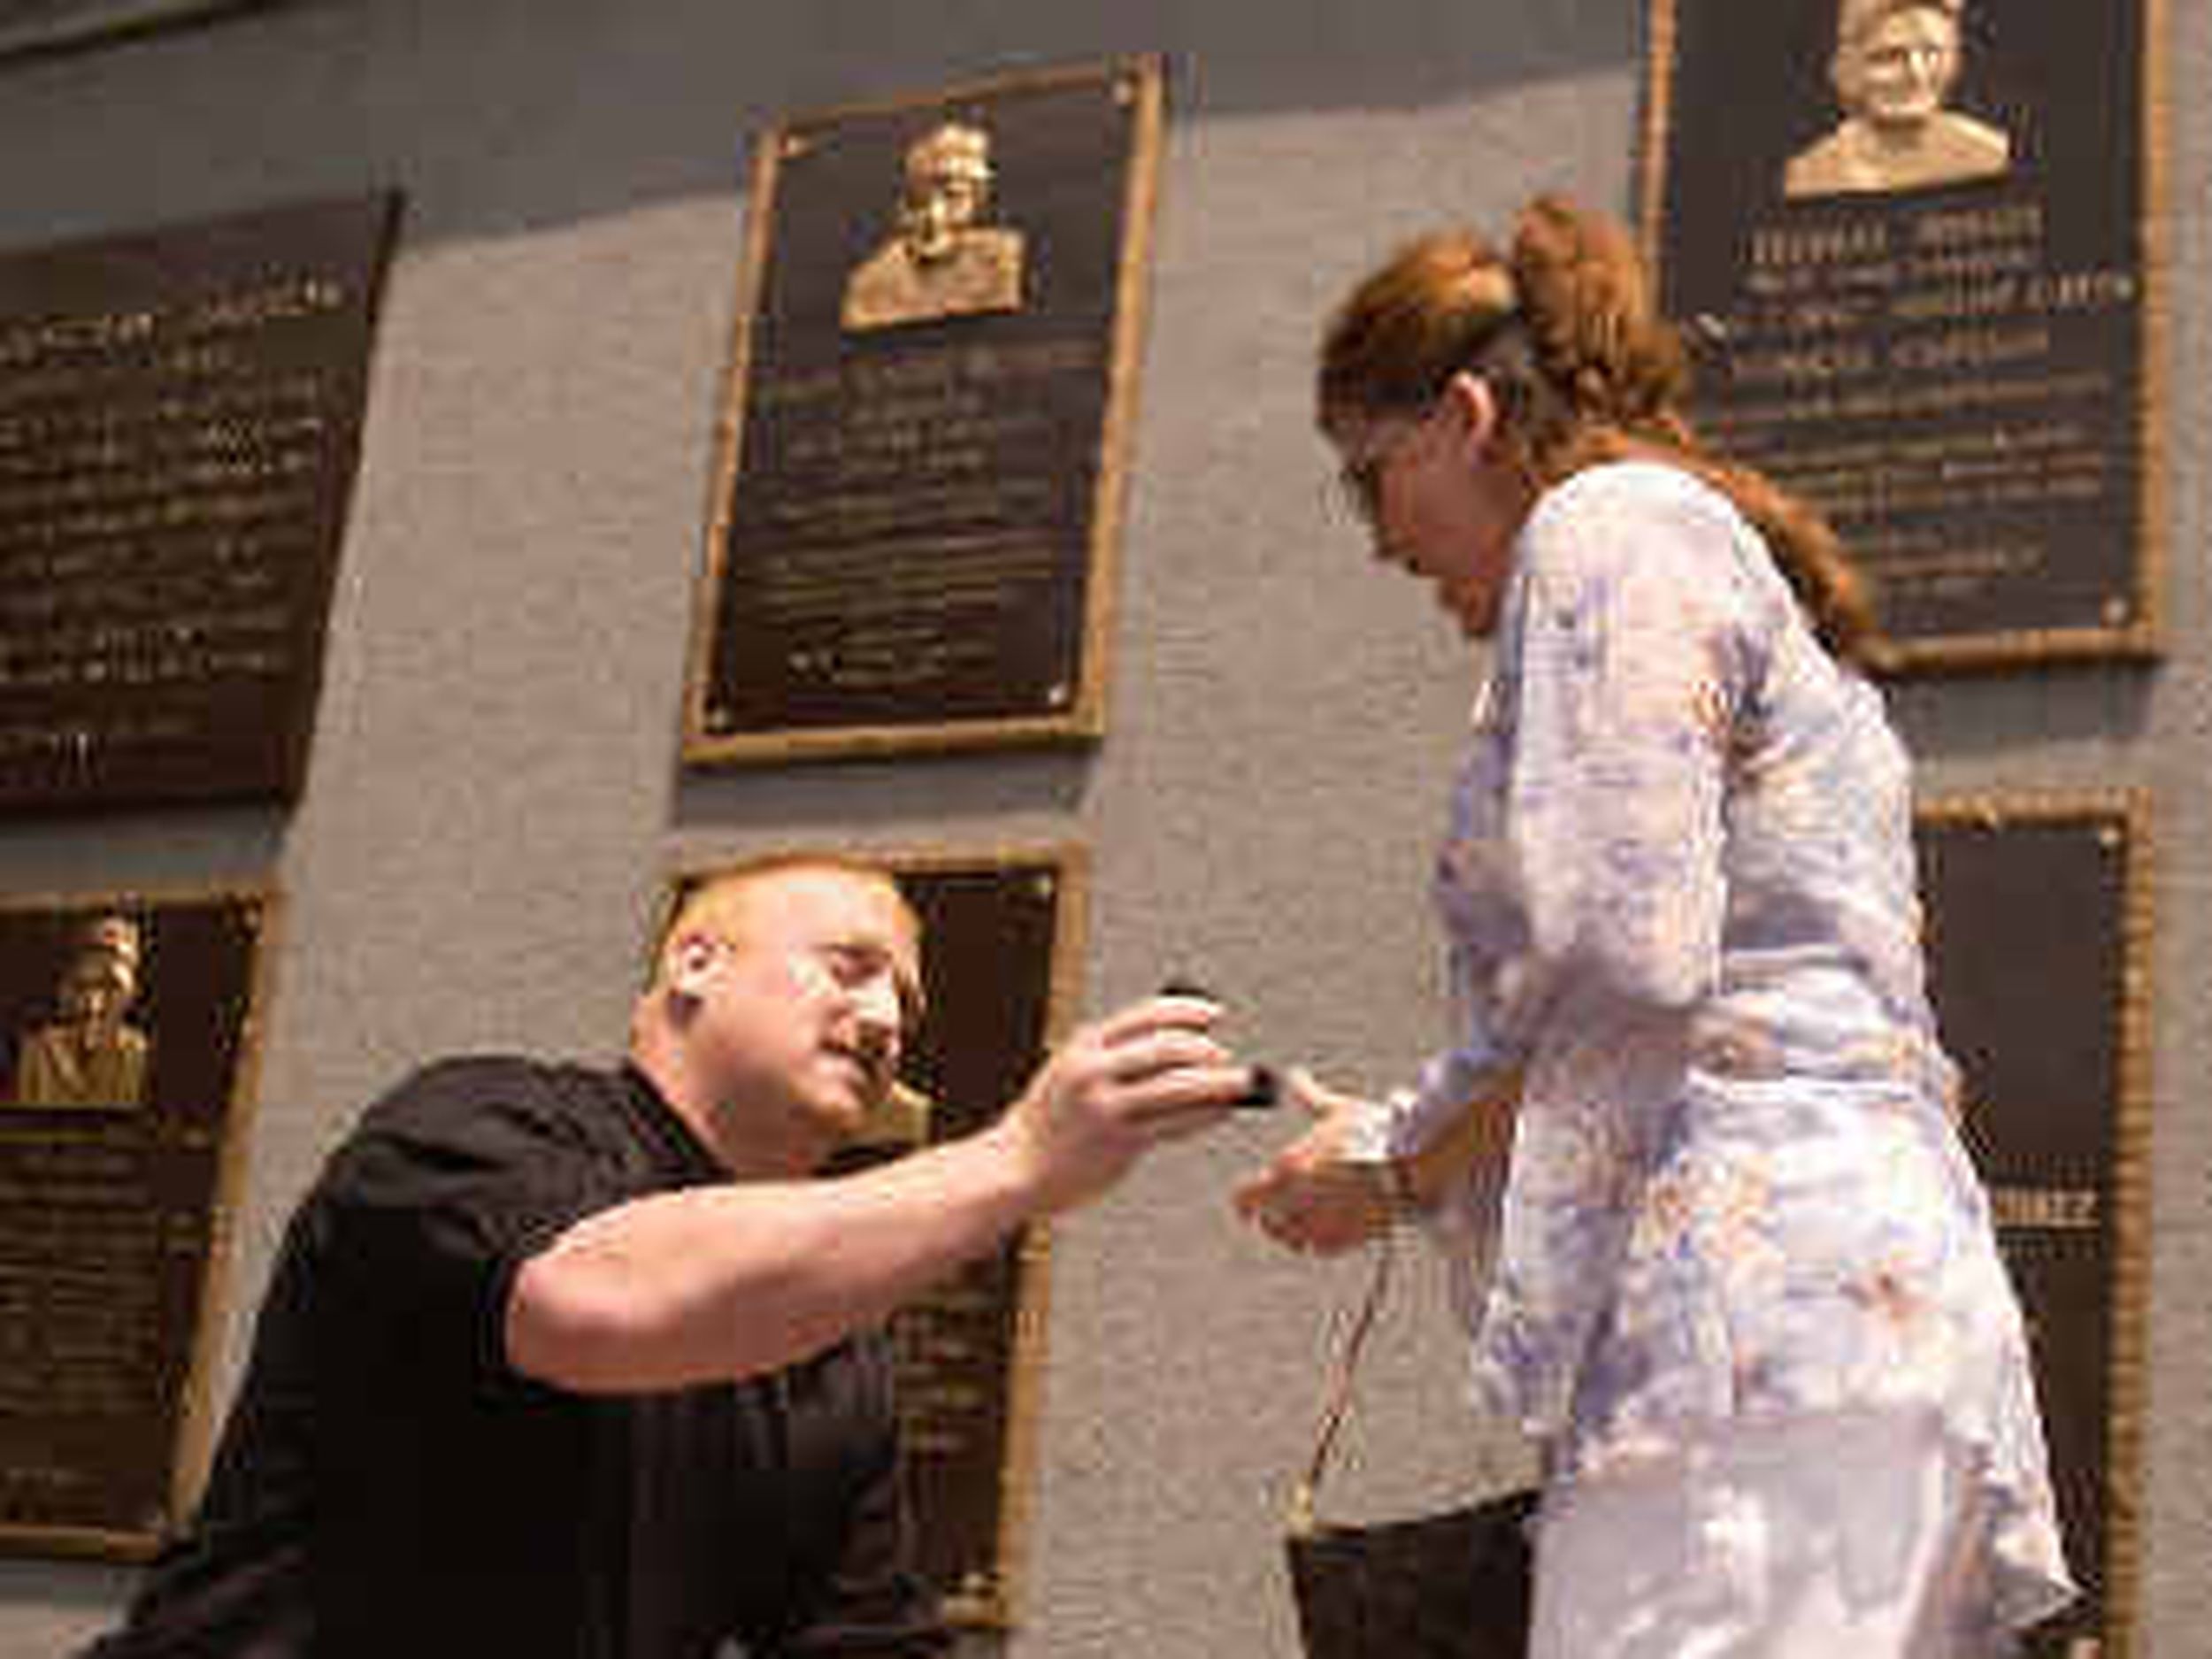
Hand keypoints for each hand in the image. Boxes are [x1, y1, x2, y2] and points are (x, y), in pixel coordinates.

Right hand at [990, 991, 1251, 1215]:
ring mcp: (1105, 1106)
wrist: (1016, 1166)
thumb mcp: (1071, 1069)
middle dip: (1208, 1050)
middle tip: (1227, 1057)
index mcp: (1084, 1043)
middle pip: (1170, 1047)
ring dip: (1220, 1083)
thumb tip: (1180, 1040)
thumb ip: (1113, 1052)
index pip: (1148, 1013)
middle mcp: (1094, 1069)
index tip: (1216, 1015)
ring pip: (1180, 1086)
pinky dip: (1205, 1115)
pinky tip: (1220, 1112)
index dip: (1189, 1010)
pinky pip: (1175, 1123)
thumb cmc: (1052, 1118)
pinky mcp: (1119, 1141)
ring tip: (1242, 1083)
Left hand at [1231, 1069, 1393, 1256]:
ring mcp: (1317, 1224)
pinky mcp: (1341, 1240)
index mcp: (1287, 1168)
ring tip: (1303, 1220)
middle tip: (1280, 1209)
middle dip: (1270, 1214)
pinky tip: (1327, 1229)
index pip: (1244, 1198)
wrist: (1410, 1165)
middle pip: (1265, 1221)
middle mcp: (1294, 1201)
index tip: (1248, 1200)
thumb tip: (1296, 1075)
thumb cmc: (1374, 1132)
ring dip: (1292, 1231)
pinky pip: (1317, 1249)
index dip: (1245, 1199)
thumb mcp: (1337, 1109)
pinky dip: (1318, 1242)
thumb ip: (1309, 1096)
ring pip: (1289, 1239)